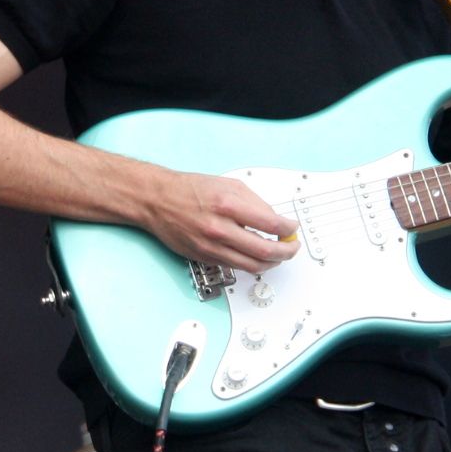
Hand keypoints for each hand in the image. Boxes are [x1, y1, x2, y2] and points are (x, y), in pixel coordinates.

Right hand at [143, 171, 297, 271]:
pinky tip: (257, 256)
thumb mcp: (228, 185)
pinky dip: (252, 263)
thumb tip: (275, 221)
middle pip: (265, 251)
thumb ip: (255, 203)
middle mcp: (220, 229)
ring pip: (252, 266)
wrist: (158, 201)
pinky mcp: (205, 258)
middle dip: (286, 252)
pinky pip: (236, 267)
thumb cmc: (190, 190)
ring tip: (278, 255)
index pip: (271, 224)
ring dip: (272, 263)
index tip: (292, 229)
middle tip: (292, 247)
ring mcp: (212, 247)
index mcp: (228, 205)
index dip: (288, 229)